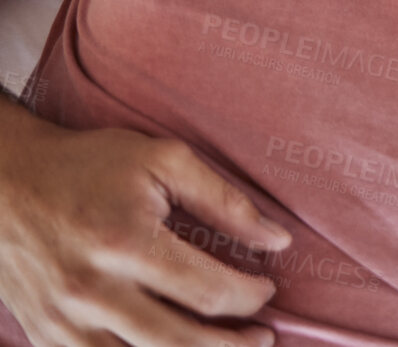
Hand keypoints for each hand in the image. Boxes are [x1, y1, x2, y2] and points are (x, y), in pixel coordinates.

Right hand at [0, 116, 290, 346]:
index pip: (208, 291)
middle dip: (233, 346)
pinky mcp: (46, 335)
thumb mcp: (163, 161)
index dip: (250, 298)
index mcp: (126, 243)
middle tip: (263, 336)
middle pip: (180, 343)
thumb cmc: (89, 166)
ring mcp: (64, 321)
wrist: (5, 184)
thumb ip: (224, 200)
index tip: (267, 291)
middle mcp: (92, 291)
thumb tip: (277, 240)